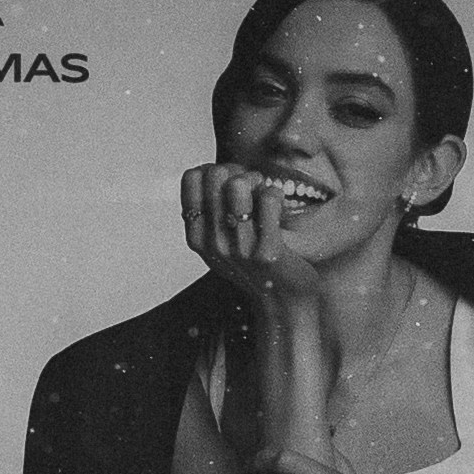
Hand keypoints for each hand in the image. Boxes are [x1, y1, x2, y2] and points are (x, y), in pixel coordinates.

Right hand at [181, 159, 331, 310]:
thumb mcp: (220, 244)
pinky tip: (279, 207)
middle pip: (216, 175)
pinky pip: (269, 198)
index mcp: (196, 237)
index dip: (213, 168)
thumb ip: (209, 212)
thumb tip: (210, 168)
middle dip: (238, 171)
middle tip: (253, 186)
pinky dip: (276, 194)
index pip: (191, 177)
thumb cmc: (254, 266)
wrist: (282, 304)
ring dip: (257, 180)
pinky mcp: (267, 253)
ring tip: (264, 194)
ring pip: (239, 184)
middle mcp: (213, 244)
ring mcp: (239, 250)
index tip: (229, 182)